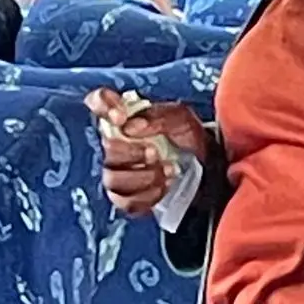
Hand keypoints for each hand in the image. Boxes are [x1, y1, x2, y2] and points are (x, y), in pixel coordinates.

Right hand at [87, 90, 207, 216]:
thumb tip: (131, 126)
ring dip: (142, 176)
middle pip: (106, 149)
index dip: (103, 106)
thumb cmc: (189, 137)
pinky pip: (125, 201)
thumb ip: (156, 116)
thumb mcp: (180, 117)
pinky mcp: (127, 196)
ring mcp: (119, 171)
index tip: (120, 117)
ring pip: (112, 179)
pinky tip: (164, 185)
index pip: (98, 102)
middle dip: (131, 153)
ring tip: (167, 169)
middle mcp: (117, 143)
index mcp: (126, 118)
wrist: (206, 165)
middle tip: (154, 152)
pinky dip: (148, 195)